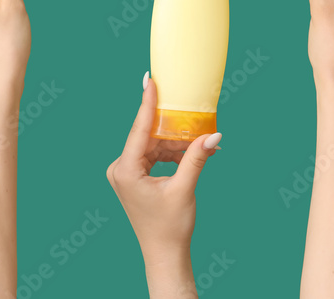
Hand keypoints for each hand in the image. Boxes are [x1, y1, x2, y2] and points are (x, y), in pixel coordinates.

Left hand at [106, 75, 221, 265]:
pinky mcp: (132, 177)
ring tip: (200, 138)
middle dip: (171, 127)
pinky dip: (171, 154)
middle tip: (189, 108)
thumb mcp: (185, 188)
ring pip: (151, 146)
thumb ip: (196, 158)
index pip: (138, 129)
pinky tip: (191, 151)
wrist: (164, 253)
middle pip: (146, 137)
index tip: (150, 80)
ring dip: (175, 143)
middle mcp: (119, 168)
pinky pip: (152, 156)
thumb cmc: (171, 226)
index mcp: (125, 169)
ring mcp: (124, 173)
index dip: (147, 103)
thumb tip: (214, 135)